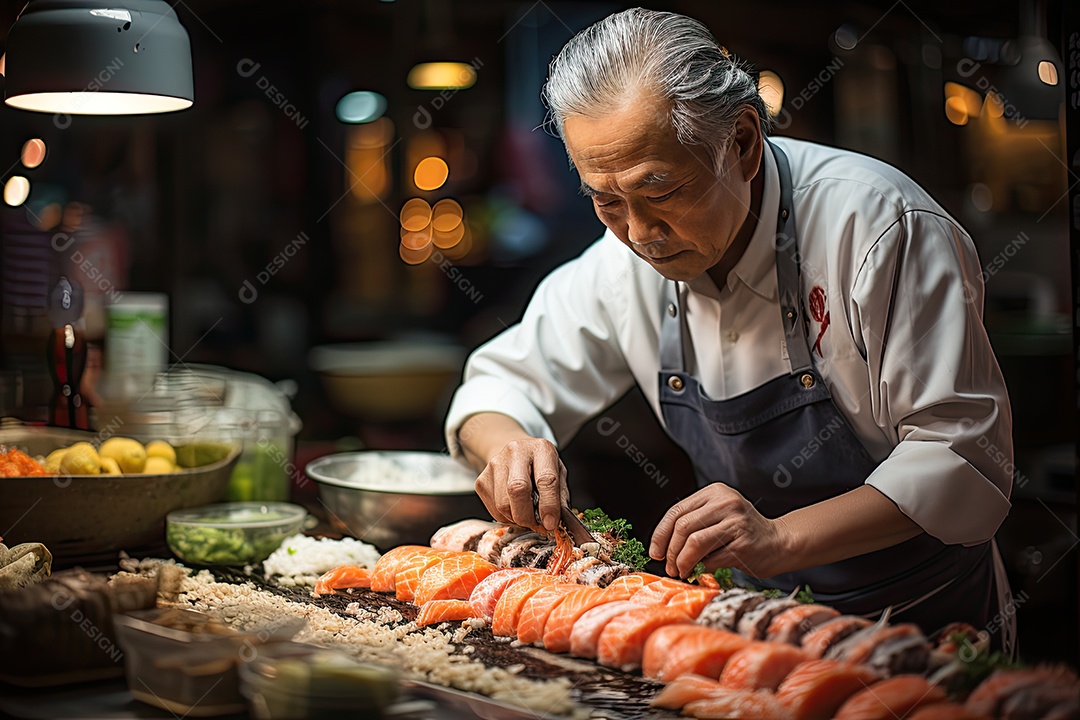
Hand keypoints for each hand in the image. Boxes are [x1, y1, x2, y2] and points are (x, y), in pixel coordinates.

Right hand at [474, 438, 568, 532]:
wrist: (516, 454)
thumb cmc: (540, 467)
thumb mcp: (558, 474)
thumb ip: (560, 497)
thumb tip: (556, 523)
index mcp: (541, 449)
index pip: (545, 479)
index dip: (549, 505)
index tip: (550, 523)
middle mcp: (516, 452)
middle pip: (517, 489)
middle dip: (528, 516)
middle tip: (536, 525)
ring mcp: (495, 464)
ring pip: (503, 504)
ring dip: (517, 519)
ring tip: (526, 516)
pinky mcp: (482, 480)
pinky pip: (493, 510)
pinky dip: (506, 518)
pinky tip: (514, 510)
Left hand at [649, 483, 792, 578]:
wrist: (780, 543)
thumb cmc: (743, 534)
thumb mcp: (718, 517)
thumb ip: (694, 524)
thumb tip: (662, 548)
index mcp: (715, 492)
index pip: (676, 511)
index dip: (660, 535)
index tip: (655, 553)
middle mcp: (725, 502)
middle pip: (682, 527)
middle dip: (670, 552)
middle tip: (670, 568)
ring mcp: (736, 521)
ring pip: (694, 542)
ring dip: (682, 562)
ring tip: (682, 572)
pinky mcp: (743, 543)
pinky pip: (711, 558)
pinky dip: (703, 568)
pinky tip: (704, 571)